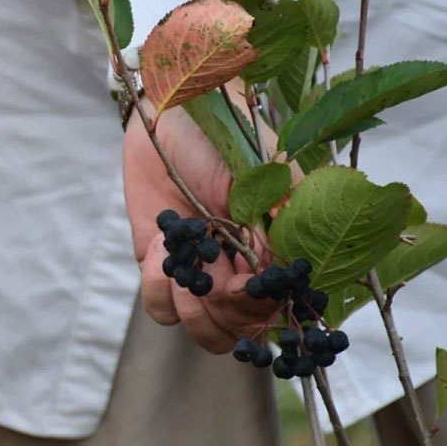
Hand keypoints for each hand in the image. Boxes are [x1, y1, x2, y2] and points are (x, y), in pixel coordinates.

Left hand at [122, 103, 277, 352]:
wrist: (170, 115)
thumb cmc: (227, 137)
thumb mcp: (266, 177)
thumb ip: (285, 225)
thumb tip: (288, 275)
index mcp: (277, 254)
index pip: (281, 313)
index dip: (261, 309)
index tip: (243, 281)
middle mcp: (243, 273)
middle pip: (241, 331)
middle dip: (224, 307)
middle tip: (213, 263)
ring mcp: (203, 274)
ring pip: (204, 331)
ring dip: (191, 303)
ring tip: (185, 256)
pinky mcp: (161, 268)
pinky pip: (160, 310)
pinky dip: (158, 286)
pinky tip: (160, 245)